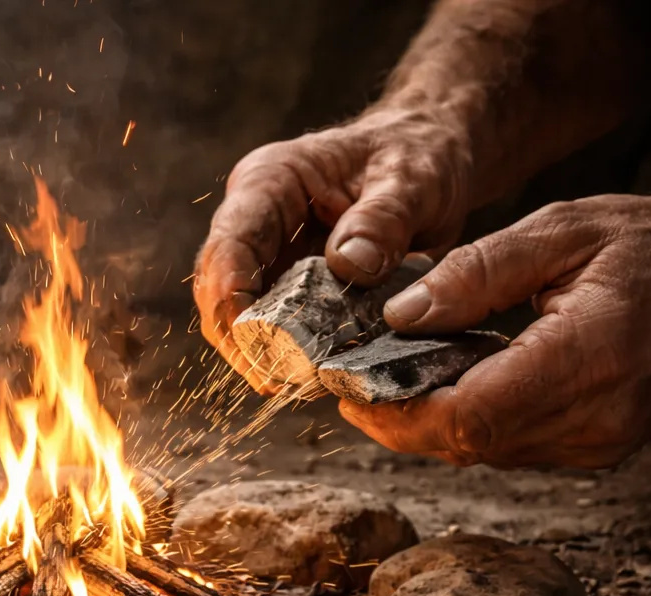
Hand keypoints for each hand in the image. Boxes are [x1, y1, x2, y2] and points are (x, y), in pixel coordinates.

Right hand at [193, 106, 472, 389]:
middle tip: (274, 379)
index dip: (231, 297)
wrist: (431, 156)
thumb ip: (383, 219)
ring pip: (238, 312)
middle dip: (240, 337)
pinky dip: (286, 352)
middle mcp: (257, 219)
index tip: (254, 341)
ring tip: (291, 385)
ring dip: (258, 351)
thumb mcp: (413, 179)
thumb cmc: (418, 155)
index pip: (230, 245)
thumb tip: (349, 266)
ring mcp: (269, 253)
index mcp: (270, 182)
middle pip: (219, 286)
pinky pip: (273, 324)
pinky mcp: (288, 283)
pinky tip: (310, 375)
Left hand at [343, 191, 650, 467]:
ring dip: (427, 422)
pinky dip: (466, 420)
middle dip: (397, 418)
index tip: (349, 384)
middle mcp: (599, 416)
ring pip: (481, 451)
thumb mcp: (564, 229)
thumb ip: (477, 273)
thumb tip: (399, 315)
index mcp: (594, 354)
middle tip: (350, 380)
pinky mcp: (593, 448)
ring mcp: (599, 442)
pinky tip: (444, 383)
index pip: (471, 414)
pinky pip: (507, 445)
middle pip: (466, 443)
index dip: (397, 410)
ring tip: (386, 376)